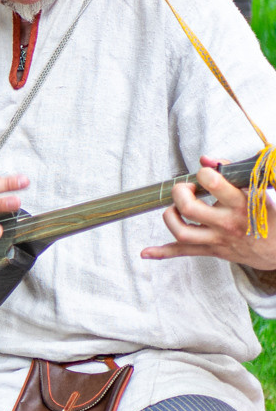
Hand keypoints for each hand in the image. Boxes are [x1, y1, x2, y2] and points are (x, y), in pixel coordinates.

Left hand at [141, 155, 275, 269]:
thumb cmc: (266, 215)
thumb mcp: (257, 191)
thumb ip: (231, 172)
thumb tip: (205, 158)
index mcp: (242, 204)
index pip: (214, 184)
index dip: (203, 173)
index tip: (204, 173)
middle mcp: (227, 223)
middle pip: (190, 208)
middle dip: (180, 193)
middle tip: (186, 188)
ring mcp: (217, 239)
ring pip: (182, 232)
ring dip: (170, 217)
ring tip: (175, 208)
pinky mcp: (211, 250)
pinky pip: (183, 252)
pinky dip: (163, 252)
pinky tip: (146, 252)